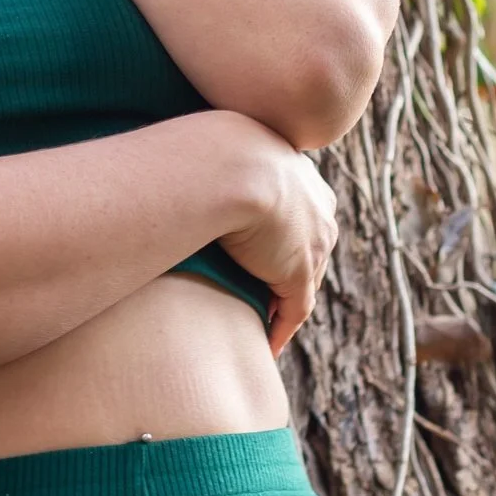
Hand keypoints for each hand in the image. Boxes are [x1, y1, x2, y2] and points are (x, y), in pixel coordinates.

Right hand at [216, 119, 338, 356]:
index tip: (258, 246)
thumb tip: (178, 160)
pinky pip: (295, 310)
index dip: (279, 233)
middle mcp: (317, 208)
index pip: (297, 212)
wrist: (227, 167)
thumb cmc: (208, 150)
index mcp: (301, 175)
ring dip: (284, 301)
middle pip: (307, 248)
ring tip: (261, 317)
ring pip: (303, 280)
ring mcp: (312, 243)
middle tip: (260, 286)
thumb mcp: (217, 151)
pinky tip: (266, 345)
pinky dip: (281, 329)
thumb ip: (211, 163)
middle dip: (285, 266)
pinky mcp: (298, 273)